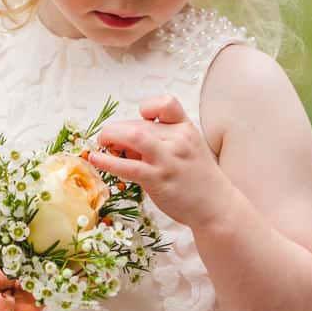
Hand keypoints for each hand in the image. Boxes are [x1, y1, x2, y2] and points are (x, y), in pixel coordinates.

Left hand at [85, 93, 232, 228]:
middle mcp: (178, 140)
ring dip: (111, 136)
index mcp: (186, 129)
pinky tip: (95, 158)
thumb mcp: (188, 150)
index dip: (148, 106)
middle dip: (118, 130)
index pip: (166, 103)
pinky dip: (107, 160)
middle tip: (108, 139)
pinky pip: (127, 166)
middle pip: (139, 123)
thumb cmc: (198, 179)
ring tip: (102, 143)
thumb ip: (162, 141)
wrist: (216, 207)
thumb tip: (125, 140)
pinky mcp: (158, 178)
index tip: (141, 117)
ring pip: (133, 136)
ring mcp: (168, 159)